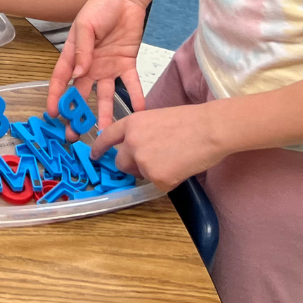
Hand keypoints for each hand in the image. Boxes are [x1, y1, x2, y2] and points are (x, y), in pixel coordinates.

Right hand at [48, 0, 148, 129]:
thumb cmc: (100, 7)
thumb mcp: (85, 26)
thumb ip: (83, 50)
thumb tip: (78, 74)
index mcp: (74, 55)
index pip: (62, 79)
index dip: (56, 96)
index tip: (52, 113)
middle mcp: (89, 65)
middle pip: (81, 93)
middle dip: (77, 114)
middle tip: (74, 134)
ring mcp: (108, 67)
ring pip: (104, 95)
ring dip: (104, 113)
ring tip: (105, 133)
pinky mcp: (126, 65)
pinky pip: (130, 85)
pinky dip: (136, 98)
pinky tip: (139, 113)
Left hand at [90, 102, 228, 192]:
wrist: (209, 129)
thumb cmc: (189, 121)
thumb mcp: (155, 118)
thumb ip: (140, 132)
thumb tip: (135, 148)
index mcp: (131, 123)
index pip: (107, 137)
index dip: (99, 147)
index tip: (94, 155)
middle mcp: (131, 142)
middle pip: (121, 162)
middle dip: (132, 165)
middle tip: (152, 161)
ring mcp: (143, 161)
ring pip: (140, 174)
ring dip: (152, 172)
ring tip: (173, 158)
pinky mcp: (157, 178)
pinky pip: (158, 184)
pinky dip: (169, 180)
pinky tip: (181, 166)